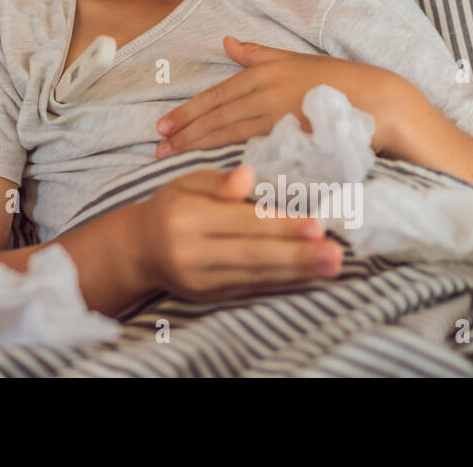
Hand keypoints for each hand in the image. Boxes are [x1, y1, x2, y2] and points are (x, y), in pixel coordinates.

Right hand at [130, 165, 341, 301]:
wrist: (137, 250)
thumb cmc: (170, 208)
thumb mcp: (186, 183)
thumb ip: (218, 182)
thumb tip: (248, 175)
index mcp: (186, 218)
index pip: (241, 222)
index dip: (279, 226)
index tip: (315, 226)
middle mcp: (192, 253)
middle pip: (252, 255)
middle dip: (297, 256)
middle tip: (335, 254)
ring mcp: (200, 280)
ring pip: (255, 277)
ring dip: (297, 273)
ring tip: (331, 266)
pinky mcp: (208, 297)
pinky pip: (250, 290)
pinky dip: (281, 284)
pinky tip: (306, 277)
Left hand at [155, 36, 407, 156]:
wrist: (376, 101)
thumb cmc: (336, 80)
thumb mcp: (294, 59)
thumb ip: (258, 54)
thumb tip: (227, 42)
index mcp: (263, 73)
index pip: (215, 97)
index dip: (187, 113)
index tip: (163, 127)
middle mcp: (265, 91)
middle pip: (216, 116)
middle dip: (185, 132)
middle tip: (158, 147)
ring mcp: (277, 114)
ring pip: (228, 132)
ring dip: (198, 145)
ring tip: (174, 157)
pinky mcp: (291, 135)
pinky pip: (252, 146)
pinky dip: (228, 155)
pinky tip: (211, 164)